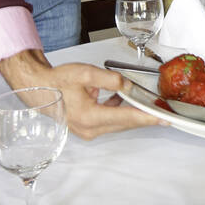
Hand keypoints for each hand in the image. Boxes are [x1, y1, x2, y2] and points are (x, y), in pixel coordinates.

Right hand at [0, 51, 163, 138]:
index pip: (125, 118)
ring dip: (133, 115)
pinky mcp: (88, 128)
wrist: (40, 89)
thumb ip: (109, 79)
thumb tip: (128, 85)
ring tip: (151, 108)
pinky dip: (121, 113)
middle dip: (145, 117)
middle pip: (125, 124)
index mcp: (89, 116)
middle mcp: (89, 128)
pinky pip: (111, 122)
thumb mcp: (85, 73)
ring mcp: (88, 131)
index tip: (163, 118)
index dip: (146, 117)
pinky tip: (126, 102)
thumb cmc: (58, 81)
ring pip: (119, 124)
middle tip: (164, 113)